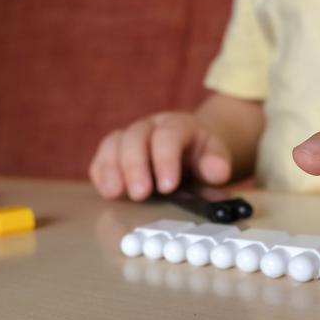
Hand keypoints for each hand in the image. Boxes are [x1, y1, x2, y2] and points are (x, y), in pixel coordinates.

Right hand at [90, 112, 232, 199]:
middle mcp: (151, 126)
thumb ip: (217, 165)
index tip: (168, 186)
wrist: (192, 151)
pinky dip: (101, 172)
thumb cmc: (202, 159)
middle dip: (136, 166)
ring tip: (116, 193)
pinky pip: (102, 156)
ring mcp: (130, 136)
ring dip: (113, 169)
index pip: (169, 135)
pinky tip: (107, 191)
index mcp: (179, 125)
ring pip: (114, 143)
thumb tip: (218, 173)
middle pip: (136, 137)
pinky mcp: (115, 151)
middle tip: (140, 194)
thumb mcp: (216, 159)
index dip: (166, 159)